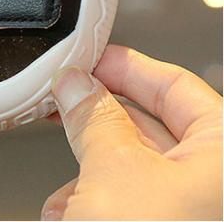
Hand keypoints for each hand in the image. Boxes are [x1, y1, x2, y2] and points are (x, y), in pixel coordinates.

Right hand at [43, 45, 221, 219]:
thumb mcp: (114, 171)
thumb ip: (93, 118)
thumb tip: (76, 85)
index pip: (177, 85)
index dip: (126, 68)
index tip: (88, 62)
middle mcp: (215, 183)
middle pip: (153, 126)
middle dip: (99, 120)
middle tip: (65, 101)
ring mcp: (196, 212)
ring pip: (139, 168)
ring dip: (92, 165)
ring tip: (62, 169)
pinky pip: (136, 203)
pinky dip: (100, 199)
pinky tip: (68, 208)